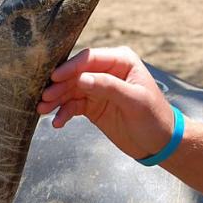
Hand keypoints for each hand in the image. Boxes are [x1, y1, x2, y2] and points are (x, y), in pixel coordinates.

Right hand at [37, 46, 173, 159]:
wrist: (159, 143)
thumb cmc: (154, 118)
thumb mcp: (134, 100)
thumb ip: (108, 87)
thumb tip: (80, 79)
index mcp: (120, 61)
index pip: (90, 59)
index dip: (71, 67)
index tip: (54, 78)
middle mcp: (106, 71)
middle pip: (75, 74)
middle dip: (59, 86)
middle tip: (44, 97)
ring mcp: (97, 88)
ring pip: (70, 90)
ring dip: (56, 100)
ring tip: (43, 110)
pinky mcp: (92, 105)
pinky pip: (72, 106)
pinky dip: (63, 113)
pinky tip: (57, 123)